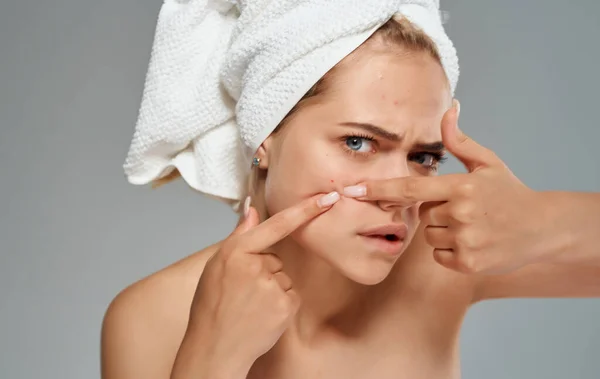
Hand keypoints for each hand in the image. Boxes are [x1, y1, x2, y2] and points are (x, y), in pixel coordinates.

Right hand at [178, 192, 339, 377]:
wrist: (215, 348)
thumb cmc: (212, 306)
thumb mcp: (216, 266)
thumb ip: (238, 236)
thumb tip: (251, 210)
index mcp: (235, 251)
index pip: (276, 224)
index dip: (305, 210)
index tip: (328, 198)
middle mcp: (255, 265)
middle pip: (275, 257)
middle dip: (263, 270)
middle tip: (241, 291)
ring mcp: (272, 286)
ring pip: (282, 277)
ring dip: (271, 288)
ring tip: (249, 305)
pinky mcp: (285, 305)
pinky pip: (289, 294)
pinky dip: (279, 303)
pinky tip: (261, 314)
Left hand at [343, 101, 548, 274]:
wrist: (543, 228)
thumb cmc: (510, 192)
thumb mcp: (487, 162)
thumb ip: (459, 140)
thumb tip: (450, 108)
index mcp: (460, 187)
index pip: (410, 189)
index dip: (380, 190)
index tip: (355, 190)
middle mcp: (460, 214)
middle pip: (422, 216)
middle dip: (437, 212)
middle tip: (466, 210)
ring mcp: (465, 240)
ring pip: (430, 237)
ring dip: (444, 232)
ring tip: (473, 226)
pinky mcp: (468, 263)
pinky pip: (440, 256)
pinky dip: (452, 251)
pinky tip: (474, 242)